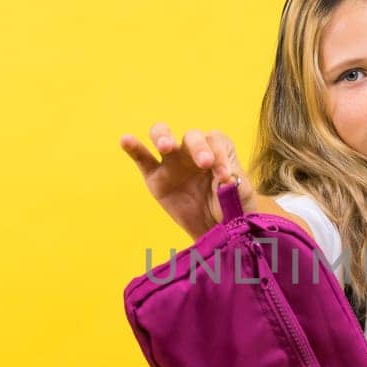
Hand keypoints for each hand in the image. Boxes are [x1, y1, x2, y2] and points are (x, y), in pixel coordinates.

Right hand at [120, 123, 256, 239]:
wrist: (219, 230)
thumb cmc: (233, 207)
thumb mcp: (240, 196)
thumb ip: (233, 184)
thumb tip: (225, 179)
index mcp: (217, 150)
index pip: (216, 142)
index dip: (221, 155)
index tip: (225, 177)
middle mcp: (193, 151)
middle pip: (192, 136)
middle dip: (197, 146)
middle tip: (204, 163)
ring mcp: (172, 162)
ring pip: (163, 136)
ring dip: (163, 137)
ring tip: (166, 146)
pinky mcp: (155, 177)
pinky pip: (142, 159)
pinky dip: (133, 148)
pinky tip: (125, 140)